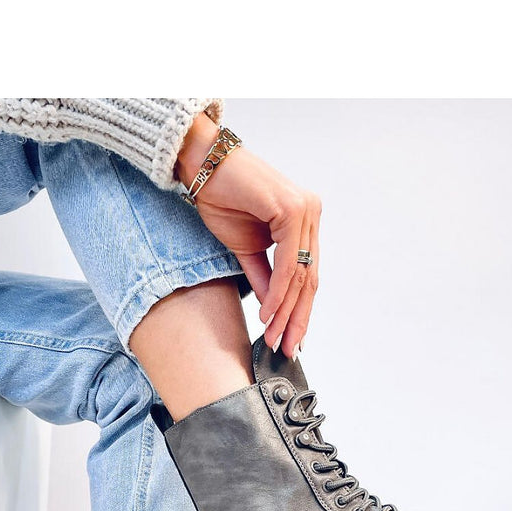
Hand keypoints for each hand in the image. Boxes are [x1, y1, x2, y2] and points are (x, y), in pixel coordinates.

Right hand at [176, 114, 320, 358]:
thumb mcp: (245, 247)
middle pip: (309, 279)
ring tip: (274, 337)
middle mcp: (310, 214)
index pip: (306, 275)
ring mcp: (305, 210)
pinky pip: (287, 264)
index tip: (290, 338)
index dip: (299, 311)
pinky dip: (278, 293)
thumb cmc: (221, 195)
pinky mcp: (292, 211)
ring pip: (300, 276)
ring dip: (285, 312)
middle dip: (296, 318)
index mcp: (303, 221)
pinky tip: (268, 313)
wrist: (201, 163)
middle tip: (286, 347)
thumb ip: (264, 276)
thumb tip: (273, 308)